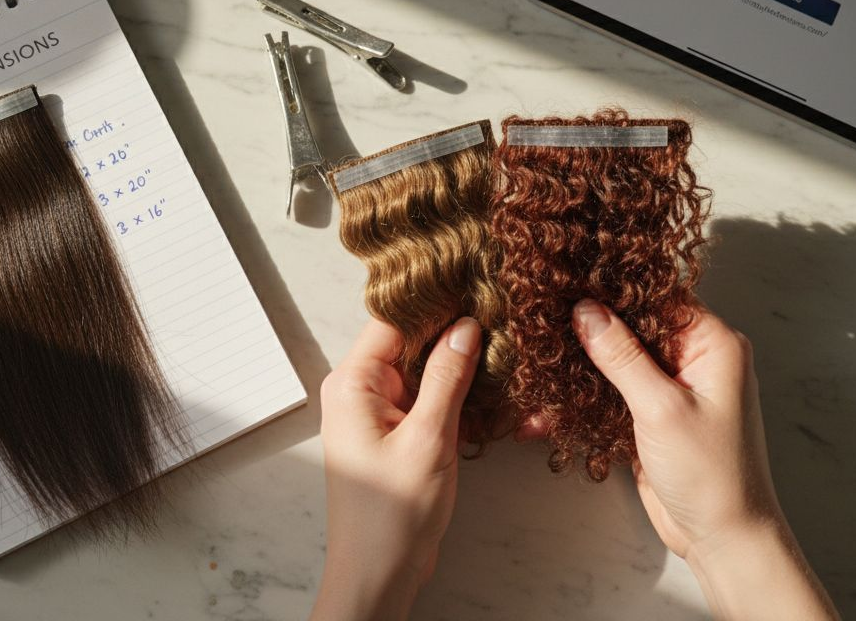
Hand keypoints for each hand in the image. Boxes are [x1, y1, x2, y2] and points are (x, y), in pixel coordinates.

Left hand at [310, 317, 480, 620]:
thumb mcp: (429, 439)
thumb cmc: (392, 514)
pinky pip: (425, 398)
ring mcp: (377, 412)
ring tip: (502, 346)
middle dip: (452, 331)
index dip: (434, 301)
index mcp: (353, 383)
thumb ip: (447, 378)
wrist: (378, 572)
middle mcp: (359, 390)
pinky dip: (454, 393)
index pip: (393, 319)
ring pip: (422, 369)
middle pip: (409, 341)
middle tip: (500, 314)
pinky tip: (489, 388)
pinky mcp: (394, 433)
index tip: (474, 282)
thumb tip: (465, 327)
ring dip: (457, 364)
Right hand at [567, 299, 837, 619]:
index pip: (657, 298)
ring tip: (536, 366)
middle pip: (633, 328)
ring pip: (617, 362)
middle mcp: (695, 360)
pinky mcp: (653, 416)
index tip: (568, 284)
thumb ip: (621, 356)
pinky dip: (584, 399)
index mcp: (713, 345)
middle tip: (541, 324)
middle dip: (588, 331)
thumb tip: (586, 310)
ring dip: (579, 369)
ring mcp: (673, 389)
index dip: (613, 291)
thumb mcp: (661, 408)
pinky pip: (613, 394)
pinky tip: (546, 408)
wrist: (723, 538)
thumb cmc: (712, 475)